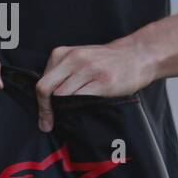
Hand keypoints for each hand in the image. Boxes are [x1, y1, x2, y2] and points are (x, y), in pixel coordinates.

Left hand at [35, 42, 156, 131]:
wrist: (137, 55)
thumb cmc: (106, 61)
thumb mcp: (78, 58)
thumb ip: (62, 72)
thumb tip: (47, 98)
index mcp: (62, 53)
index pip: (42, 80)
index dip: (40, 102)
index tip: (43, 117)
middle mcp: (73, 60)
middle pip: (46, 88)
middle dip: (44, 109)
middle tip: (46, 124)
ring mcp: (88, 70)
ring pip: (62, 95)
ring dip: (61, 111)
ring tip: (65, 119)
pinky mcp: (104, 82)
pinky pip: (82, 99)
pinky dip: (78, 109)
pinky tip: (81, 113)